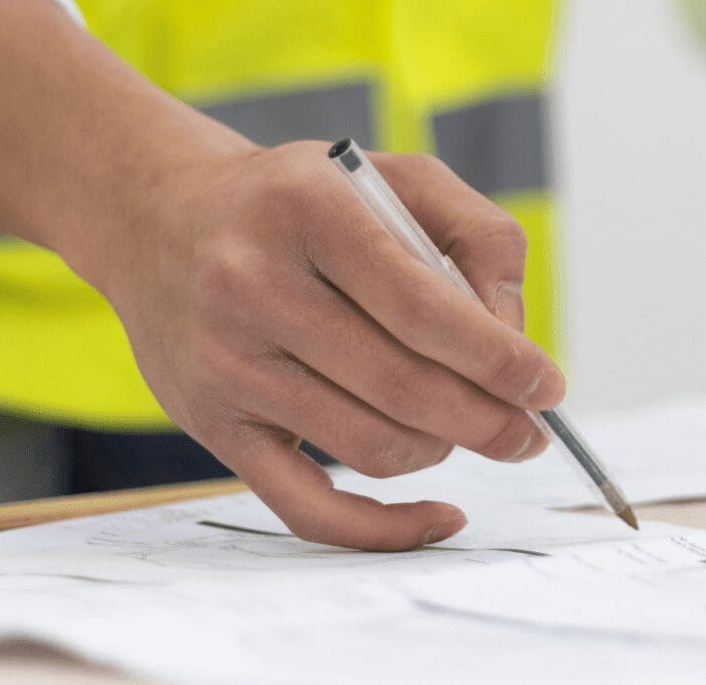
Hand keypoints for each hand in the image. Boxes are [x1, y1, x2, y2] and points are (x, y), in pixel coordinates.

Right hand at [73, 142, 565, 550]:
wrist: (158, 217)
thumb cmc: (300, 199)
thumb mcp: (394, 177)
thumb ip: (476, 235)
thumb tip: (512, 336)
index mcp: (309, 212)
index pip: (424, 309)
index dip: (500, 360)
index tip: (547, 386)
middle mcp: (254, 287)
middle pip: (402, 388)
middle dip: (488, 420)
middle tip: (530, 432)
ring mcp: (225, 363)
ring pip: (369, 446)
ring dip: (441, 447)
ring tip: (465, 426)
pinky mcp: (209, 424)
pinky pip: (305, 507)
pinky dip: (382, 528)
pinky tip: (438, 514)